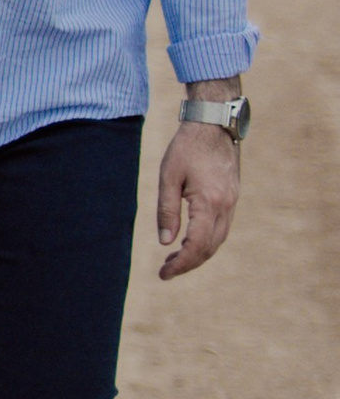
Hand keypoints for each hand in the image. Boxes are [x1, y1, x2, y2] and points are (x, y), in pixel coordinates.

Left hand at [156, 121, 238, 279]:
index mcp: (210, 202)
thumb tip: (166, 242)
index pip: (197, 245)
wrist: (214, 123)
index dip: (181, 264)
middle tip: (166, 271)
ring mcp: (232, 202)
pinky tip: (190, 240)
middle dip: (189, 263)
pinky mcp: (232, 197)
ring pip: (218, 239)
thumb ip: (167, 211)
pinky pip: (222, 227)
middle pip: (210, 247)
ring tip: (174, 260)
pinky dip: (207, 240)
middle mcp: (226, 206)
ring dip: (198, 254)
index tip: (164, 274)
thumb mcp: (168, 177)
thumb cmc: (187, 147)